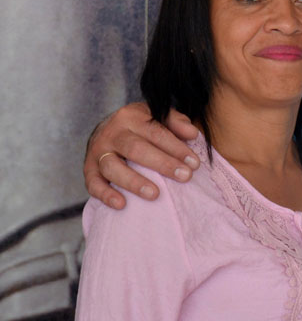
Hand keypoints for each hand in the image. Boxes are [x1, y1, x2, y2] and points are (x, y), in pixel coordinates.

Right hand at [84, 104, 199, 209]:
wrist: (107, 129)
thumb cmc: (141, 126)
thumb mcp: (157, 116)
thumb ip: (176, 122)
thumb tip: (193, 133)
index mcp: (131, 116)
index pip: (156, 132)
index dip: (176, 148)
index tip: (195, 163)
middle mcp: (112, 133)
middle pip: (136, 149)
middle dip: (162, 164)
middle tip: (184, 177)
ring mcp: (98, 151)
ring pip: (113, 167)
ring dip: (134, 182)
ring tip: (155, 194)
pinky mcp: (88, 169)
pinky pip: (93, 183)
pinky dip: (106, 194)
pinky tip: (122, 204)